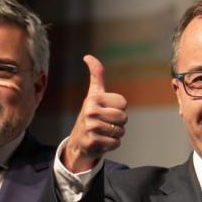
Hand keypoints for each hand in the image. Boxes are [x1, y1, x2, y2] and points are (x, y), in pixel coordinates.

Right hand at [62, 54, 127, 172]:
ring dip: (116, 134)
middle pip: (123, 118)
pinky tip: (101, 141)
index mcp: (93, 98)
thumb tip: (88, 56)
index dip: (119, 108)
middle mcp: (90, 112)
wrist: (79, 141)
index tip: (107, 110)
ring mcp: (90, 128)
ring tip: (103, 132)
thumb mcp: (94, 94)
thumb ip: (96, 75)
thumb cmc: (91, 115)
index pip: (123, 103)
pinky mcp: (92, 142)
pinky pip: (116, 143)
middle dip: (119, 123)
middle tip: (106, 123)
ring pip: (121, 131)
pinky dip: (112, 144)